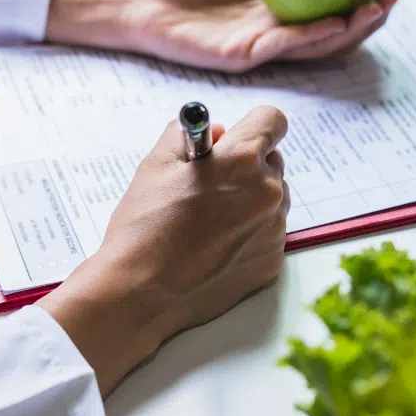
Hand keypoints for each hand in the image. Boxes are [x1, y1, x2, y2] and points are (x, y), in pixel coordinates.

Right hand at [37, 106, 289, 395]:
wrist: (141, 294)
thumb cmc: (144, 227)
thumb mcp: (156, 163)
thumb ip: (190, 135)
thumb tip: (219, 133)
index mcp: (242, 161)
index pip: (272, 121)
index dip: (254, 125)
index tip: (239, 137)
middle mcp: (268, 192)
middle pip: (272, 161)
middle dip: (246, 165)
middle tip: (211, 184)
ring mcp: (274, 230)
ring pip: (273, 198)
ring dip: (251, 200)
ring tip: (210, 220)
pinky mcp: (272, 261)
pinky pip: (269, 232)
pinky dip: (249, 233)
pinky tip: (215, 245)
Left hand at [46, 0, 397, 72]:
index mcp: (279, 5)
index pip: (329, 5)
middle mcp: (276, 28)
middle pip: (332, 31)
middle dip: (366, 19)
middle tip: (390, 0)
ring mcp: (262, 45)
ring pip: (315, 45)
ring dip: (348, 31)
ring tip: (374, 12)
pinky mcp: (245, 55)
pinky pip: (284, 47)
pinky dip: (312, 37)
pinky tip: (333, 22)